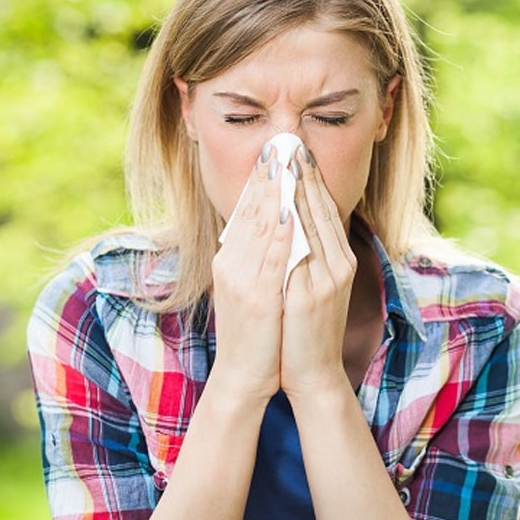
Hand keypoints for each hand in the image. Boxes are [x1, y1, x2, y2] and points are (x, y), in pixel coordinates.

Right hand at [209, 145, 291, 402]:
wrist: (244, 378)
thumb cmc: (256, 334)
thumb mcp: (253, 289)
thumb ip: (260, 258)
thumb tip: (275, 227)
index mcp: (231, 260)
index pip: (247, 210)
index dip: (261, 179)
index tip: (274, 151)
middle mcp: (232, 264)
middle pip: (251, 210)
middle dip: (267, 175)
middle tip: (280, 142)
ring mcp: (242, 279)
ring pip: (259, 226)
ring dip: (274, 191)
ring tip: (285, 161)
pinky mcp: (257, 297)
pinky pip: (270, 256)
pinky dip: (278, 230)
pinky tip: (288, 208)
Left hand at [281, 145, 356, 399]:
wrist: (312, 373)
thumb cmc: (305, 330)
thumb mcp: (311, 286)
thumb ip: (306, 254)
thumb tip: (290, 220)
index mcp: (339, 260)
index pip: (324, 209)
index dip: (310, 178)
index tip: (295, 150)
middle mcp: (339, 264)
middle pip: (321, 209)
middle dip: (304, 174)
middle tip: (289, 141)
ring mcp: (329, 278)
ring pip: (313, 223)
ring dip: (297, 189)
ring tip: (283, 161)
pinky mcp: (314, 293)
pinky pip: (302, 250)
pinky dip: (292, 224)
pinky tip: (280, 204)